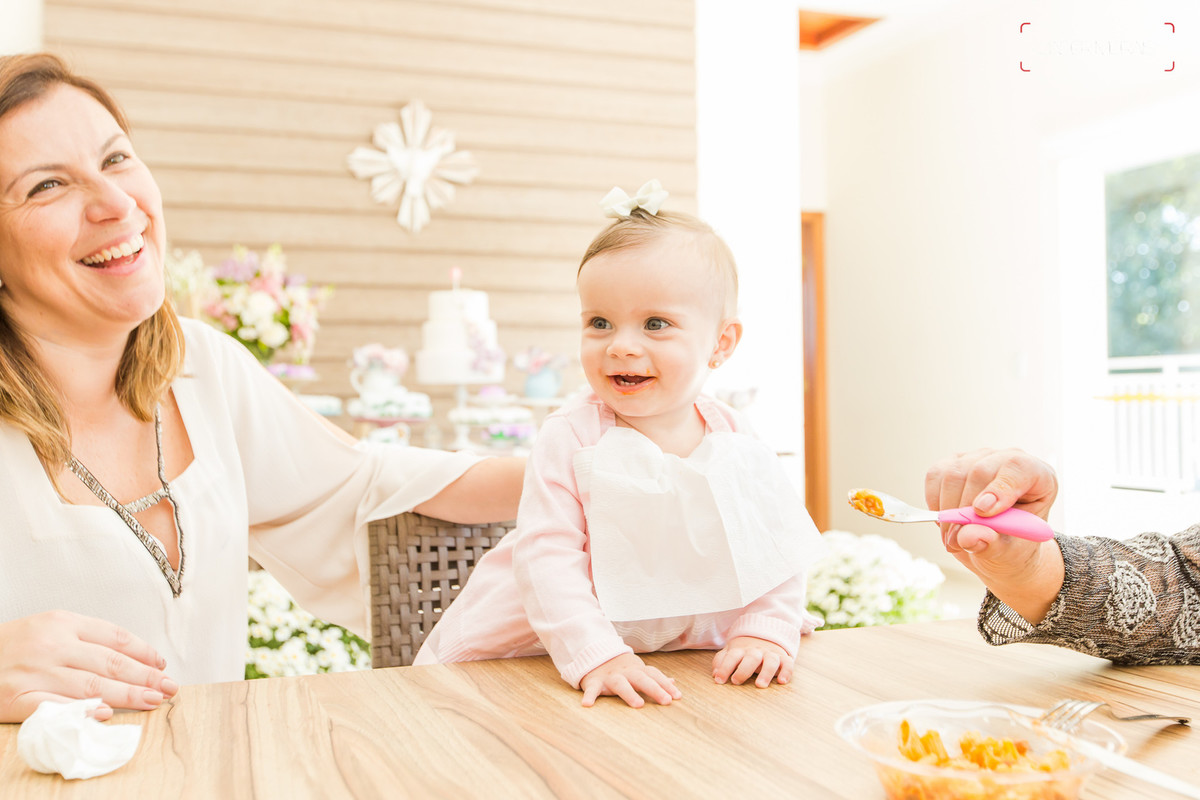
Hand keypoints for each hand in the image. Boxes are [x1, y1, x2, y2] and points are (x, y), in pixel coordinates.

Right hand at [0, 610, 177, 722]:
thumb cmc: (15, 645)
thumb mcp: (50, 628)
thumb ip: (86, 639)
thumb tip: (134, 659)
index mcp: (63, 622)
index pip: (115, 637)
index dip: (143, 653)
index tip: (162, 666)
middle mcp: (52, 645)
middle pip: (110, 662)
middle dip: (145, 677)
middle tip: (170, 688)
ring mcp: (35, 672)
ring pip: (91, 685)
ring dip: (127, 696)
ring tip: (152, 701)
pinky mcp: (17, 697)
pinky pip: (55, 707)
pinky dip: (82, 712)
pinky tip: (104, 715)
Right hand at [579, 652, 680, 707]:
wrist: (594, 654)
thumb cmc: (621, 669)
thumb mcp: (638, 670)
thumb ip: (655, 677)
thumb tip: (673, 682)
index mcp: (637, 671)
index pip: (654, 675)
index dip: (665, 685)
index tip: (677, 696)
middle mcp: (626, 673)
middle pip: (641, 679)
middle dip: (655, 689)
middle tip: (666, 701)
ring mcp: (610, 677)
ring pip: (620, 684)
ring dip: (629, 693)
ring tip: (639, 705)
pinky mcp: (594, 682)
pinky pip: (591, 689)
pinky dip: (589, 696)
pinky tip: (587, 705)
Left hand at [712, 636, 792, 687]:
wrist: (765, 637)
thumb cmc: (744, 652)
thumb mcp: (731, 653)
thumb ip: (721, 661)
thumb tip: (715, 675)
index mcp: (741, 650)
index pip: (732, 656)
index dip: (724, 668)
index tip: (719, 680)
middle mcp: (757, 651)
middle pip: (751, 657)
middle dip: (743, 670)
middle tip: (736, 681)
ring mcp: (771, 654)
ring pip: (771, 661)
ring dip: (766, 672)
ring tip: (760, 685)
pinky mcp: (784, 659)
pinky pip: (788, 664)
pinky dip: (786, 672)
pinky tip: (781, 681)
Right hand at [925, 448, 1063, 622]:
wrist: (999, 546)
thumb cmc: (1012, 545)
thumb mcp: (1010, 553)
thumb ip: (992, 545)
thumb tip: (967, 537)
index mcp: (1037, 476)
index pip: (1017, 469)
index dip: (999, 488)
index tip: (983, 512)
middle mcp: (1008, 459)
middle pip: (979, 472)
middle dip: (964, 510)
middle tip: (957, 541)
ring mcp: (979, 458)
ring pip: (953, 475)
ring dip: (947, 512)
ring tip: (953, 538)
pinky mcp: (953, 462)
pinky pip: (935, 476)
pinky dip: (935, 503)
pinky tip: (947, 521)